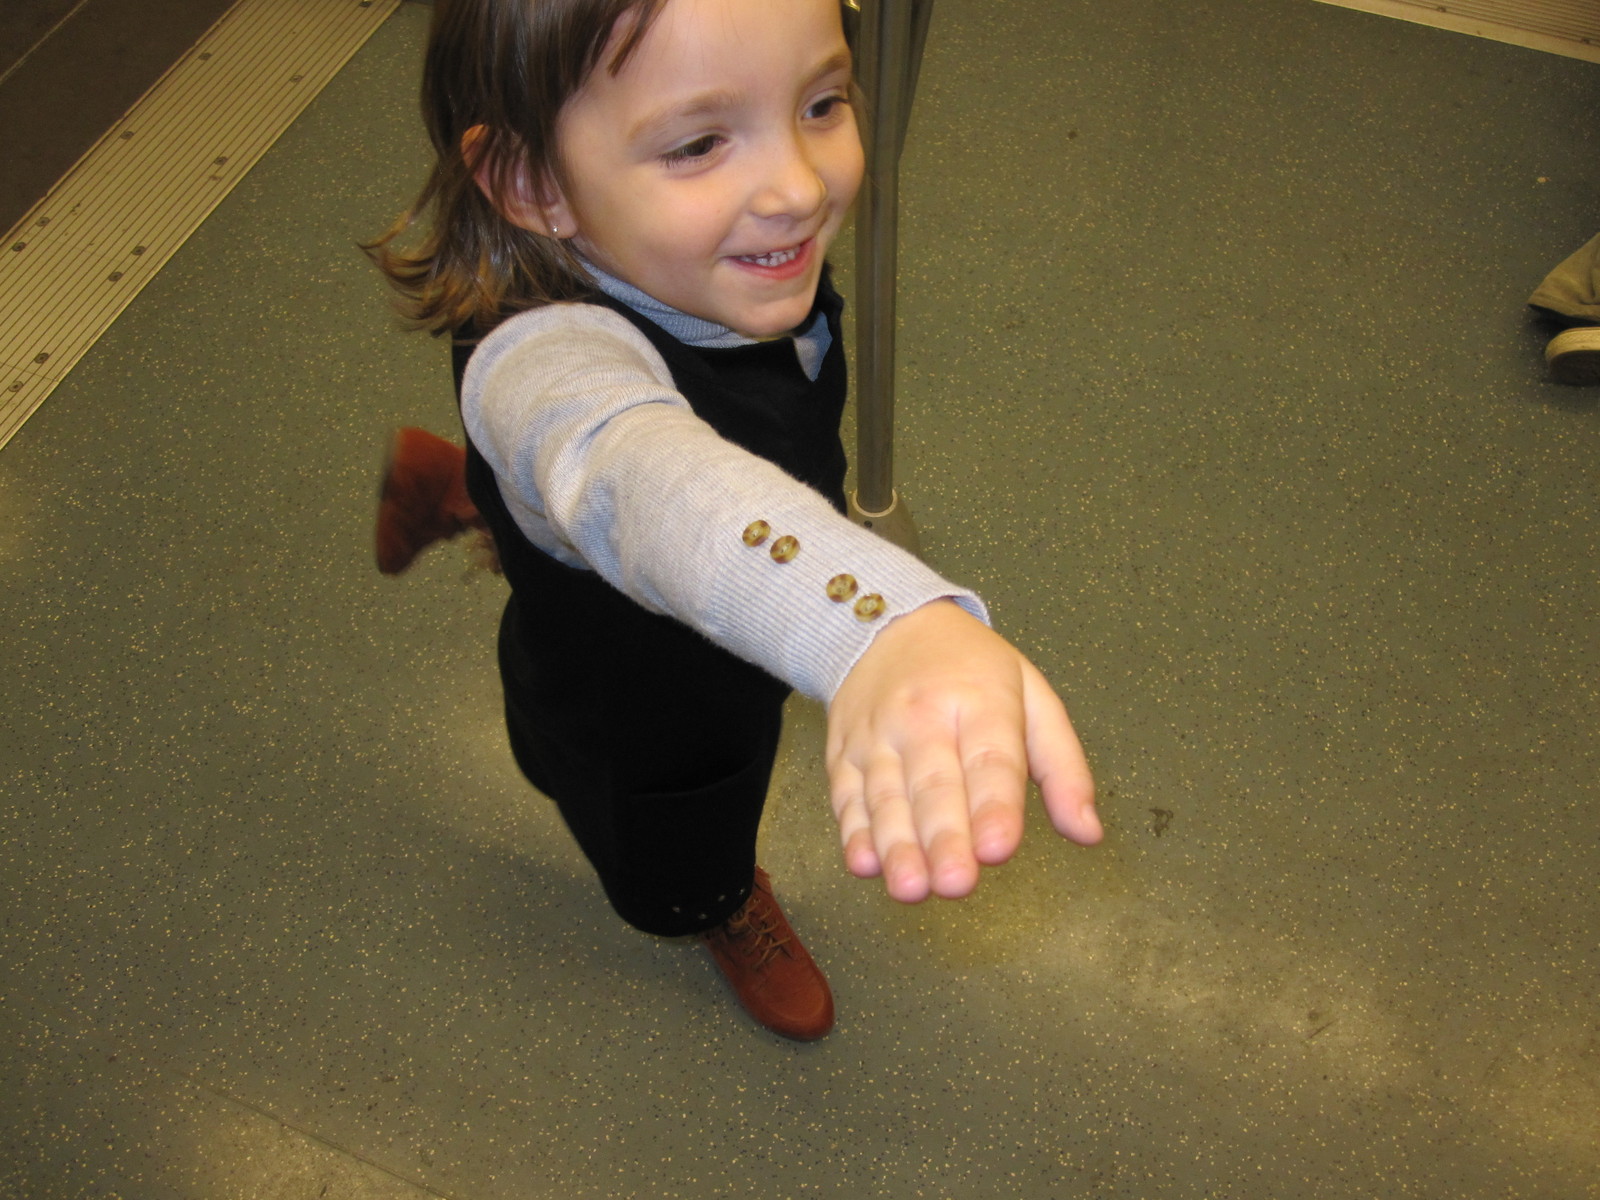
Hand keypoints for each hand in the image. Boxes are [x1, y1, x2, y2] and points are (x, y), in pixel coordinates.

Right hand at [825, 600, 1100, 902]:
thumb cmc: (970, 670)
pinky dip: (852, 833)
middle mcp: (923, 718)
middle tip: (957, 882)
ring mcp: (877, 737)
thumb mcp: (1032, 697)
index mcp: (980, 700)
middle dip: (944, 838)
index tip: (999, 848)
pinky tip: (864, 864)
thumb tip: (1088, 832)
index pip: (990, 759)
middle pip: (934, 784)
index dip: (994, 806)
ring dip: (897, 846)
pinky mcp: (843, 755)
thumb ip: (1063, 767)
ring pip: (886, 797)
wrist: (887, 626)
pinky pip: (846, 797)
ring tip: (911, 887)